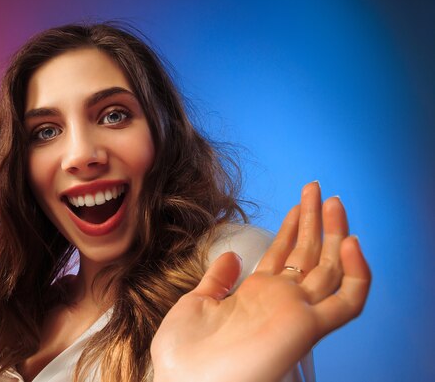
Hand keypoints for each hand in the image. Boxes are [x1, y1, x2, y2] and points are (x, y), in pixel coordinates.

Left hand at [151, 182, 370, 381]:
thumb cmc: (185, 352)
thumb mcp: (198, 303)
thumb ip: (219, 279)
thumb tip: (231, 255)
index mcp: (256, 294)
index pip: (285, 254)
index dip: (294, 228)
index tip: (299, 203)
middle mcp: (280, 301)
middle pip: (309, 254)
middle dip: (315, 220)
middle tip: (318, 189)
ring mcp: (296, 313)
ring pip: (330, 269)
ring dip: (336, 233)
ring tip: (333, 200)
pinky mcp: (307, 327)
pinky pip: (348, 302)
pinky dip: (357, 274)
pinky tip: (351, 242)